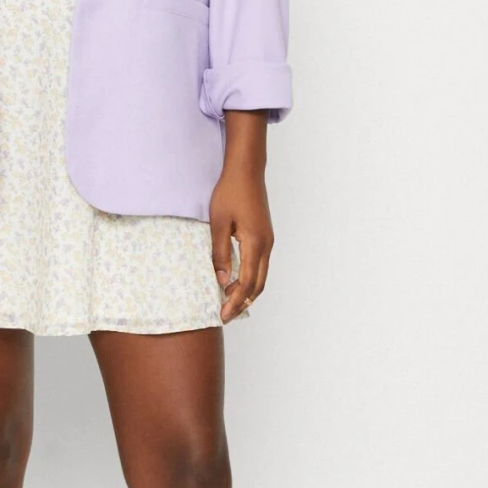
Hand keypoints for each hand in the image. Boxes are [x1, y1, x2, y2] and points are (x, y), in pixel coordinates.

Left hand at [209, 161, 272, 323]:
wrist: (246, 171)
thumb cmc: (230, 193)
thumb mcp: (218, 223)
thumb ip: (220, 253)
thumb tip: (221, 280)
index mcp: (255, 243)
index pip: (246, 282)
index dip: (234, 301)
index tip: (222, 315)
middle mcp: (266, 245)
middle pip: (258, 284)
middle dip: (242, 303)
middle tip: (226, 315)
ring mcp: (268, 241)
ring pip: (261, 276)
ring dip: (247, 292)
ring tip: (230, 303)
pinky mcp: (264, 236)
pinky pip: (260, 265)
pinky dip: (250, 279)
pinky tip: (237, 282)